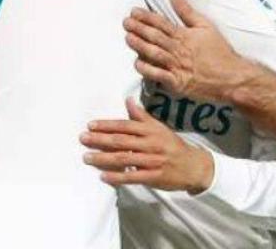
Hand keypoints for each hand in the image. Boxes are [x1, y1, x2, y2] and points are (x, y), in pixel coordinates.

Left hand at [81, 98, 213, 193]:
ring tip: (87, 157)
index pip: (125, 125)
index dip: (107, 125)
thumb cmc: (172, 145)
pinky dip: (117, 177)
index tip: (90, 125)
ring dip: (103, 158)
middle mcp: (150, 143)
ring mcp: (152, 160)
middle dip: (99, 139)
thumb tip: (128, 100)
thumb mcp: (159, 127)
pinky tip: (103, 176)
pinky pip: (132, 177)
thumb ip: (141, 115)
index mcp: (150, 130)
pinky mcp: (154, 176)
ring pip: (124, 158)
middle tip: (82, 139)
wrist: (193, 165)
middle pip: (121, 141)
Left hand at [124, 0, 255, 102]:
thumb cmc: (219, 51)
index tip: (134, 12)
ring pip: (154, 54)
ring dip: (139, 45)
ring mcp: (177, 67)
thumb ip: (187, 11)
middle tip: (126, 22)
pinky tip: (137, 63)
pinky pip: (159, 75)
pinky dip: (147, 69)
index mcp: (185, 35)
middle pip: (155, 37)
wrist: (231, 77)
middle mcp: (179, 50)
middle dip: (138, 29)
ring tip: (128, 38)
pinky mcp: (178, 83)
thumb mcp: (206, 26)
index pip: (162, 23)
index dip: (146, 17)